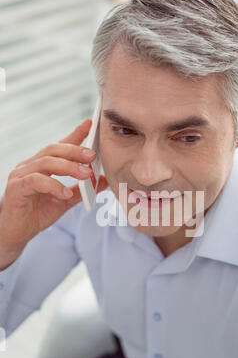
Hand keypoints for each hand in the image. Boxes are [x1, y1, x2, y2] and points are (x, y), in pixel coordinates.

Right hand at [0, 119, 107, 259]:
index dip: (75, 134)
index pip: (59, 146)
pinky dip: (53, 186)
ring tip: (85, 175)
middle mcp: (30, 165)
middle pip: (53, 149)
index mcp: (41, 165)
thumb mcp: (64, 201)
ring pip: (46, 162)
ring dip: (69, 167)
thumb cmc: (36, 214)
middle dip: (75, 150)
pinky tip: (65, 194)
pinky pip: (36, 181)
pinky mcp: (16, 188)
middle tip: (92, 156)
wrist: (16, 233)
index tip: (90, 124)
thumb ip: (82, 190)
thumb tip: (102, 180)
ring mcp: (21, 175)